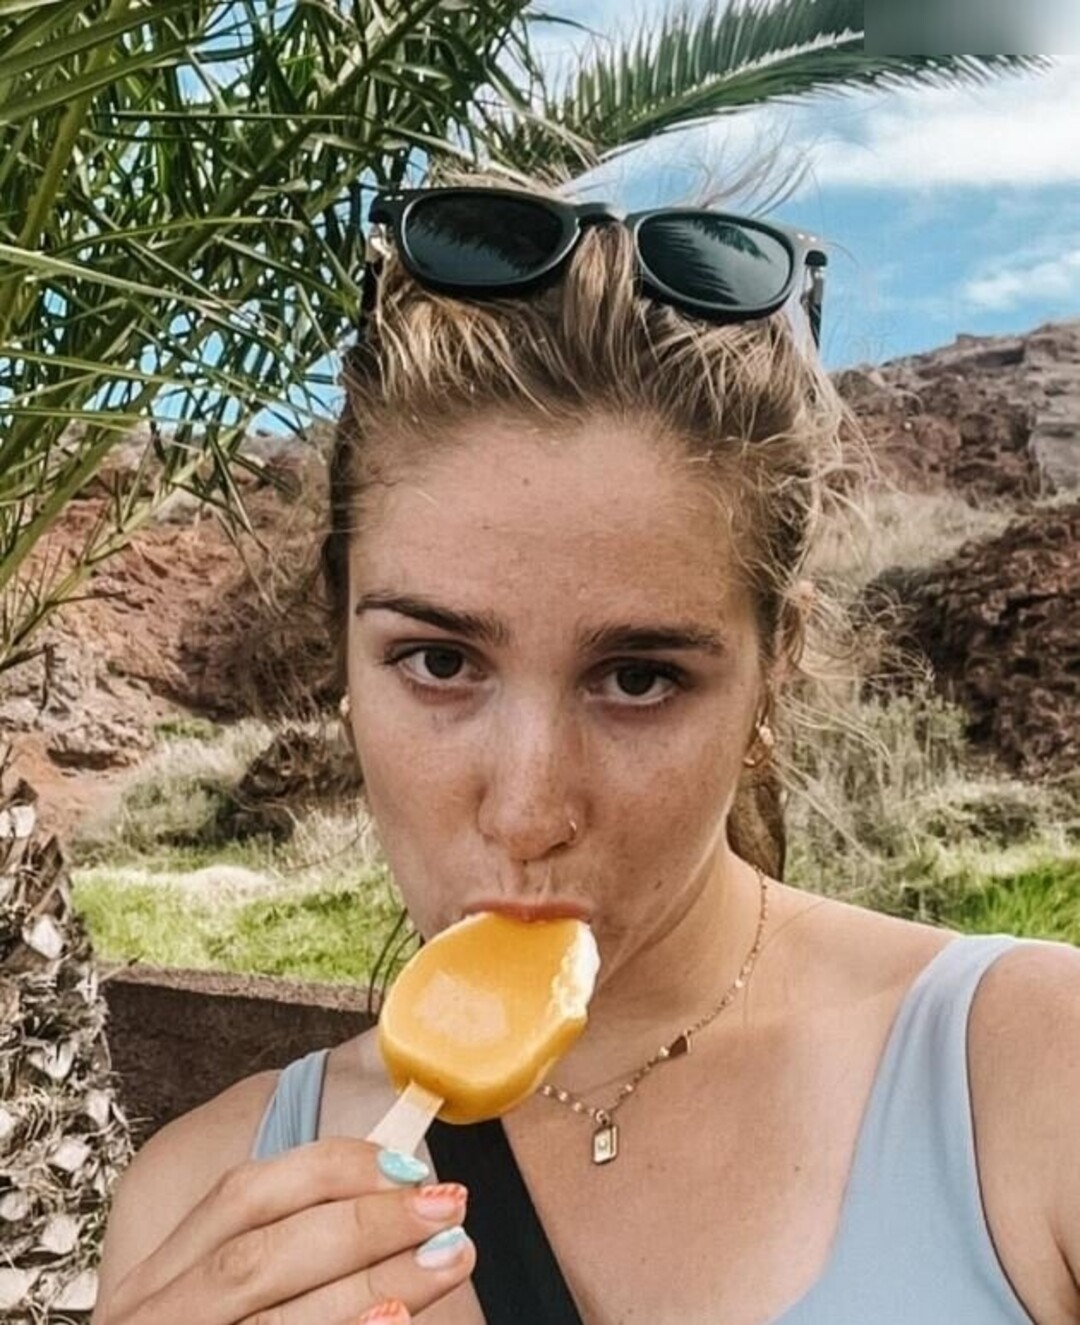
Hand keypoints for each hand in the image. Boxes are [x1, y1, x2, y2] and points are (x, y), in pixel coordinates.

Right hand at [96, 1139, 474, 1324]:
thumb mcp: (239, 1301)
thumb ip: (298, 1255)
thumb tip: (400, 1193)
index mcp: (160, 1280)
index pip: (242, 1194)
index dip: (330, 1170)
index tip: (410, 1168)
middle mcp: (152, 1323)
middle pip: (259, 1256)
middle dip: (362, 1224)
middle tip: (447, 1207)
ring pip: (273, 1322)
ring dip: (371, 1283)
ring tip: (448, 1258)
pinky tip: (395, 1321)